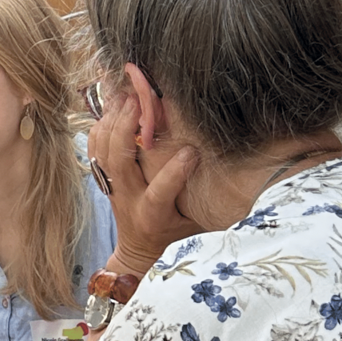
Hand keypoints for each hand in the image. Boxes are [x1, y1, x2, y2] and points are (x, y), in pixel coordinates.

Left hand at [90, 77, 198, 275]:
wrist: (137, 244)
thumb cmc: (173, 229)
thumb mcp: (196, 220)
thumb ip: (210, 200)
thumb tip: (246, 176)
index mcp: (152, 213)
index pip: (160, 192)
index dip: (175, 172)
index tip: (192, 152)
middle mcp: (128, 197)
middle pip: (119, 162)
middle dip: (126, 129)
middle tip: (139, 100)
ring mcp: (111, 186)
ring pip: (104, 151)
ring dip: (112, 121)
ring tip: (125, 96)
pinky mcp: (102, 176)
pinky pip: (95, 148)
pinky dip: (100, 126)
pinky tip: (111, 107)